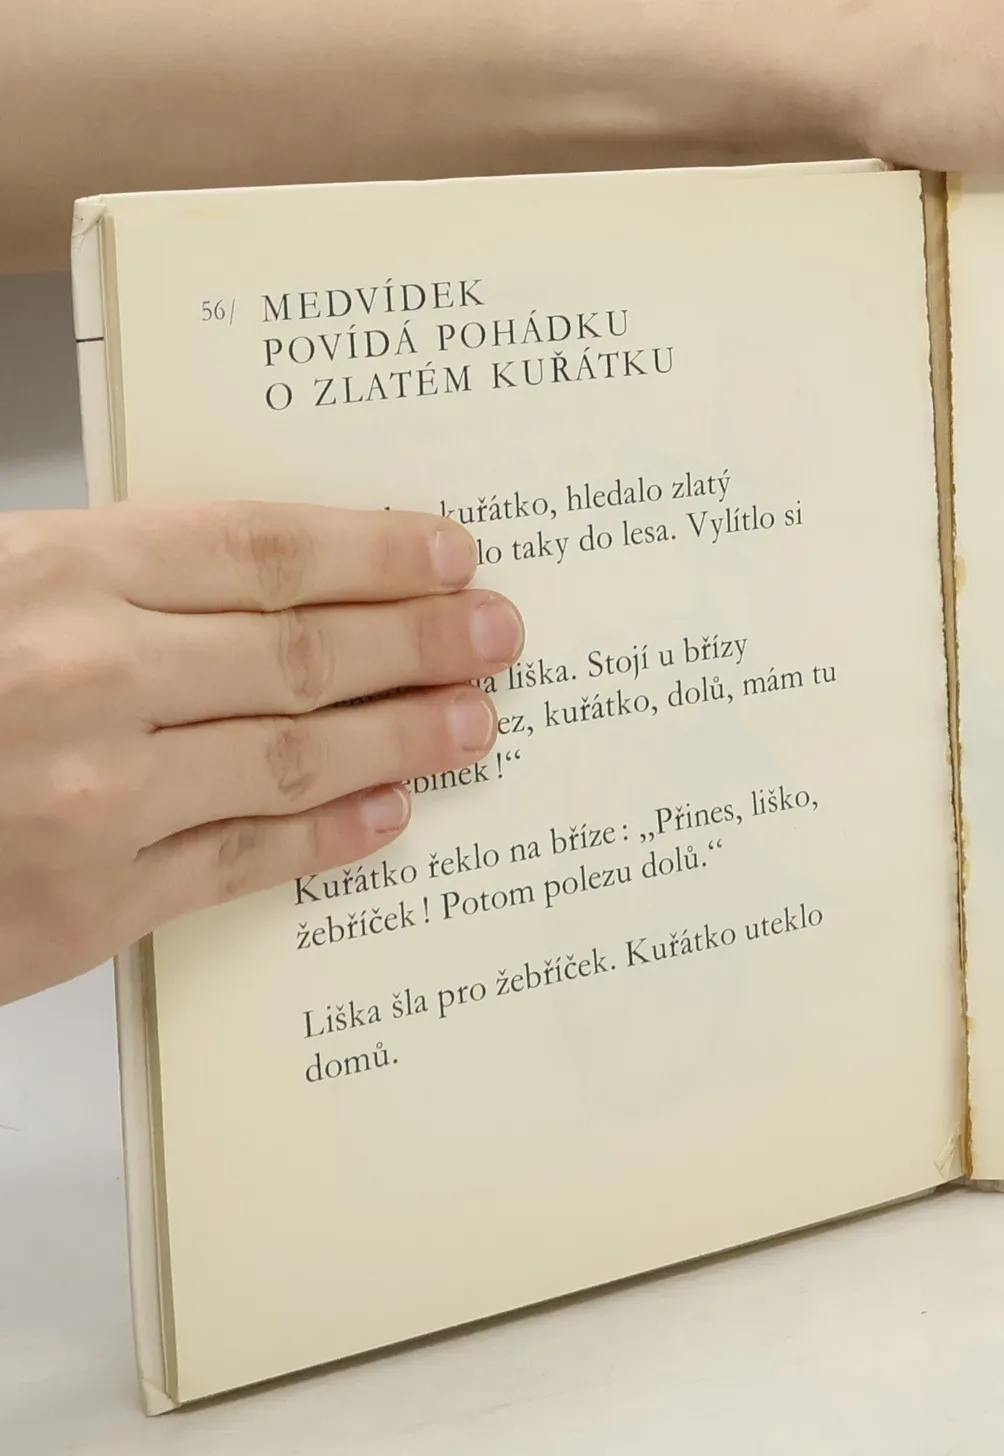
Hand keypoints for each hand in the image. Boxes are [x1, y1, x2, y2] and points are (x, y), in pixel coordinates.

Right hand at [0, 502, 520, 1004]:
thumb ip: (109, 579)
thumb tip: (267, 580)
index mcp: (52, 573)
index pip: (263, 550)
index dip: (375, 551)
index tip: (451, 554)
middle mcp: (86, 678)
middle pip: (306, 651)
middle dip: (421, 641)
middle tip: (500, 635)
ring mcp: (93, 799)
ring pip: (297, 755)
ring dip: (406, 737)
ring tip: (476, 720)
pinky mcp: (85, 905)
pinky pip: (243, 860)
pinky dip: (331, 835)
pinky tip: (393, 815)